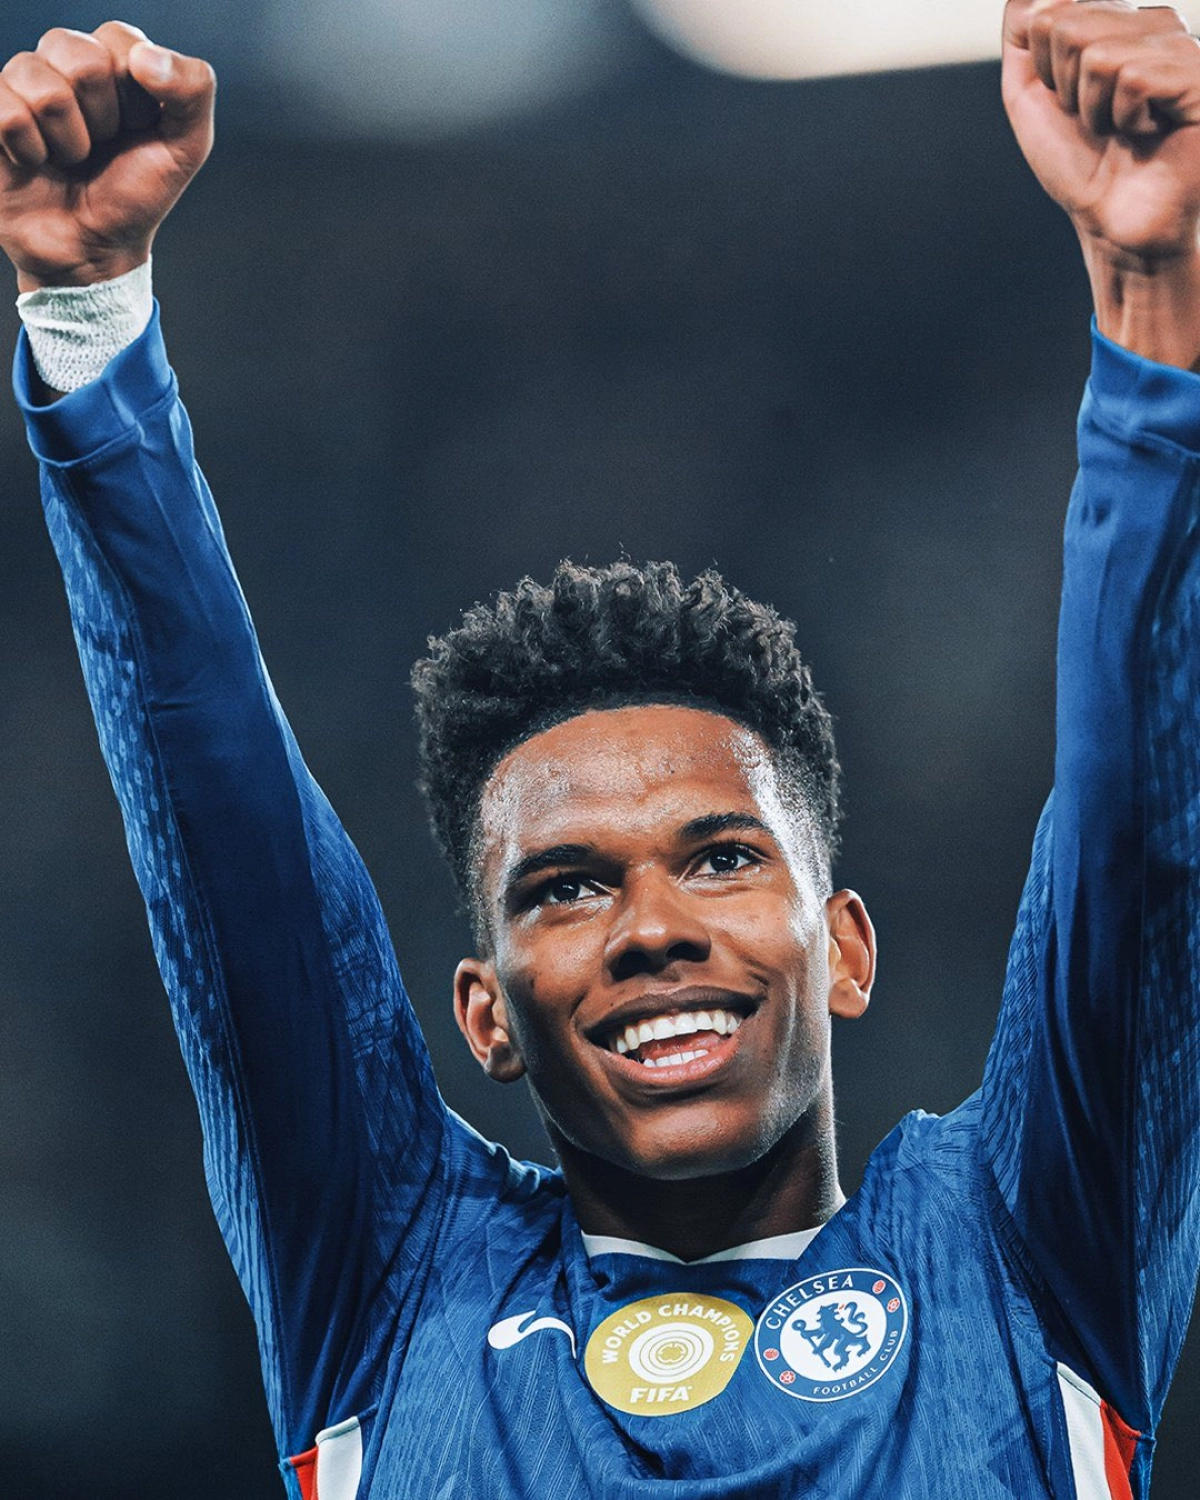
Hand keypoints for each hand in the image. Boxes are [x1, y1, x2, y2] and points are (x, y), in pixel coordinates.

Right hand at [0, 21, 213, 290]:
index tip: (138, 129)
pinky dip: (32, 151)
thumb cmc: (135, 196)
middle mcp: (64, 62)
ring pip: (43, 88)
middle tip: (100, 148)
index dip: (136, 97)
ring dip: (69, 142)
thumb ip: (194, 89)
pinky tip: (36, 162)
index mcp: (113, 60)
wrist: (93, 250)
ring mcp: (23, 86)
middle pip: (80, 58)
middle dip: (102, 120)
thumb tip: (146, 57)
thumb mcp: (187, 147)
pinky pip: (8, 113)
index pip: (120, 40)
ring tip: (70, 159)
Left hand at [1004, 0, 1199, 365]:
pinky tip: (1144, 133)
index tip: (1068, 102)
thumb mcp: (1033, 95)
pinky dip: (1124, 117)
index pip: (1053, 11)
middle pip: (1070, 26)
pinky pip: (1132, 77)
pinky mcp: (1197, 78)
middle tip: (1095, 122)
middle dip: (1065, 90)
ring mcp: (1180, 47)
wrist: (1111, 223)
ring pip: (1098, 53)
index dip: (1044, 69)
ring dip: (1092, 108)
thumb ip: (1023, 36)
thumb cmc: (1079, 163)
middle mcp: (1153, 26)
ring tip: (1119, 130)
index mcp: (1117, 22)